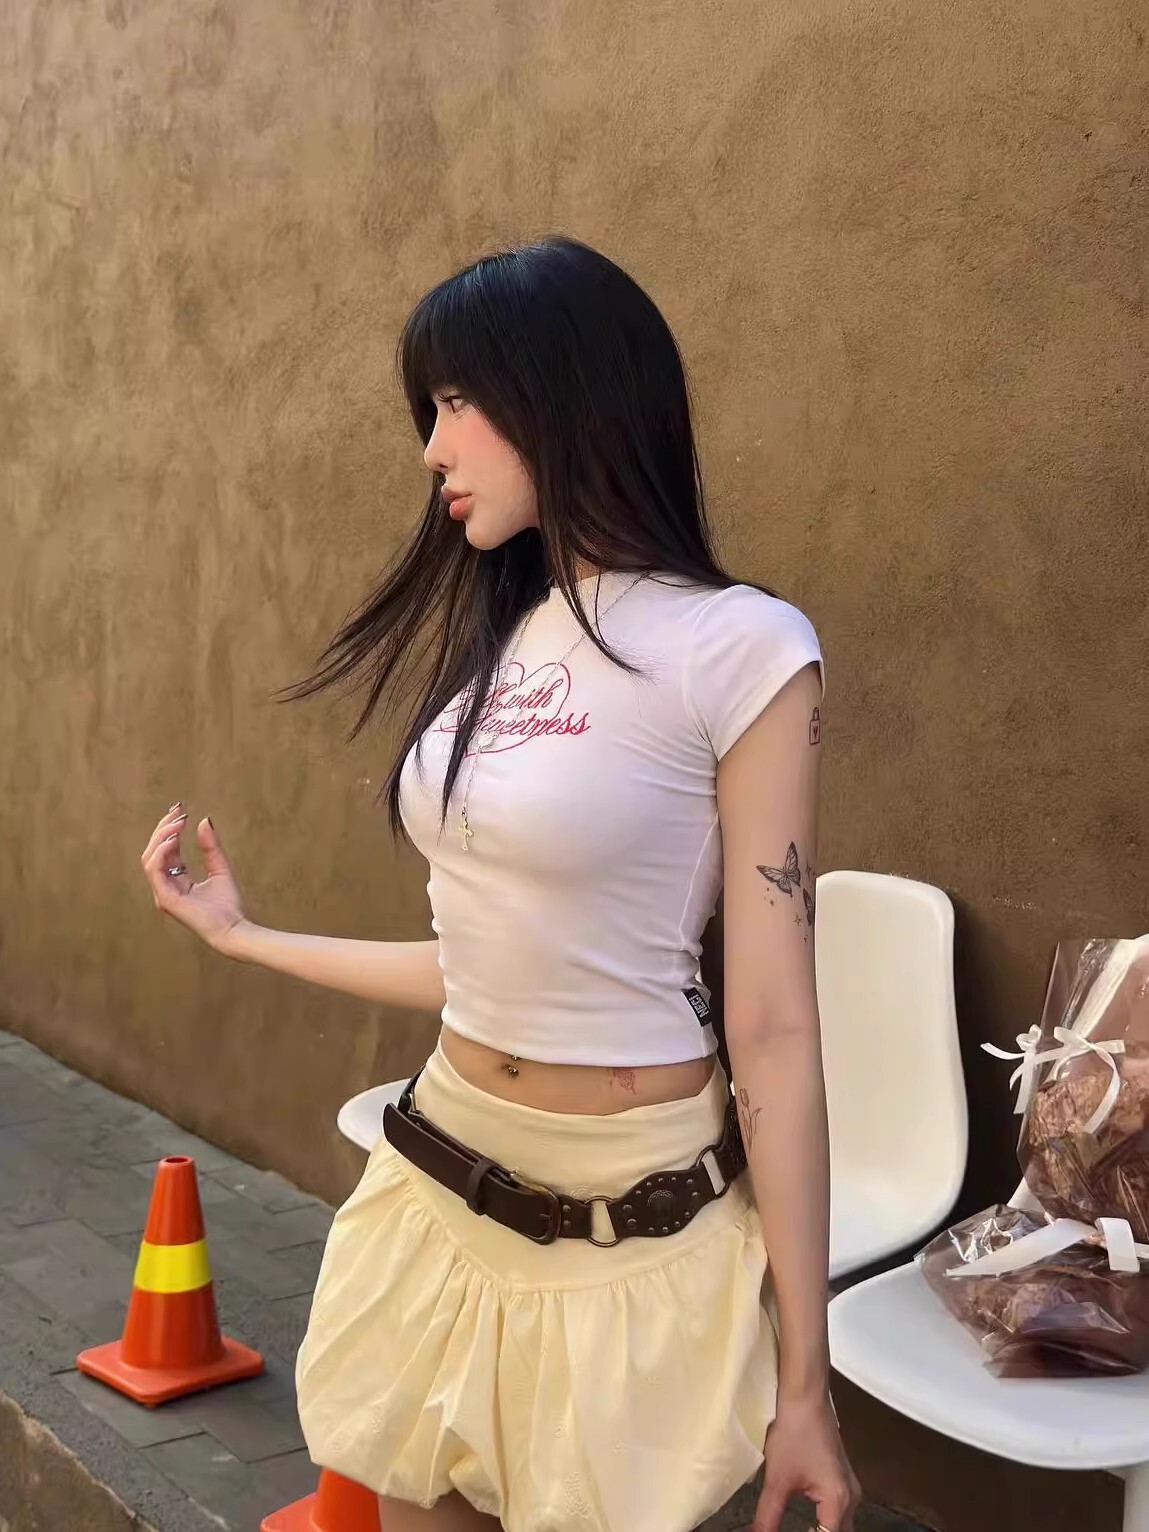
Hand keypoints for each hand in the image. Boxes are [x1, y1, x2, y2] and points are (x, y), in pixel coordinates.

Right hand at [140, 805, 248, 953]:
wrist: (235, 927)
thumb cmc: (229, 904)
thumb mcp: (220, 867)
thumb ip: (210, 846)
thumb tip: (203, 820)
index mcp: (178, 880)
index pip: (166, 850)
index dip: (170, 829)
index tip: (180, 809)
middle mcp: (167, 886)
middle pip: (154, 852)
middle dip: (163, 828)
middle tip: (177, 811)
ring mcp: (164, 893)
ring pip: (149, 858)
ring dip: (161, 837)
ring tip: (178, 823)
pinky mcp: (166, 899)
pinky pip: (154, 870)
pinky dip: (161, 852)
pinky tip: (175, 839)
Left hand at [753, 1392, 860, 1531]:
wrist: (805, 1398)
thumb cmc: (793, 1434)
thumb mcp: (776, 1480)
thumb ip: (768, 1516)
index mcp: (838, 1501)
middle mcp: (851, 1497)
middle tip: (799, 1530)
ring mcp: (850, 1486)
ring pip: (842, 1524)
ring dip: (824, 1531)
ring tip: (803, 1530)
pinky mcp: (843, 1477)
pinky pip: (841, 1511)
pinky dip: (827, 1521)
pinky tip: (810, 1523)